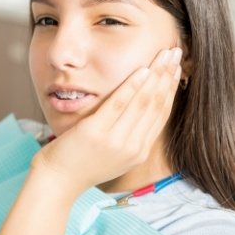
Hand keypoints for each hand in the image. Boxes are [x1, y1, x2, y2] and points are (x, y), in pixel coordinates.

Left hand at [31, 47, 182, 193]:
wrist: (57, 182)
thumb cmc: (81, 164)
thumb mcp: (113, 155)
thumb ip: (128, 135)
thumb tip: (139, 109)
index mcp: (139, 152)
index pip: (161, 114)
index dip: (170, 89)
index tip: (176, 69)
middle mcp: (133, 147)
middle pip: (157, 105)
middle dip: (168, 75)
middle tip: (176, 52)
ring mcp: (116, 141)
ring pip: (143, 102)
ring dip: (157, 75)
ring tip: (165, 54)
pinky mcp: (97, 132)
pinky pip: (119, 104)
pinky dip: (132, 85)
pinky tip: (142, 69)